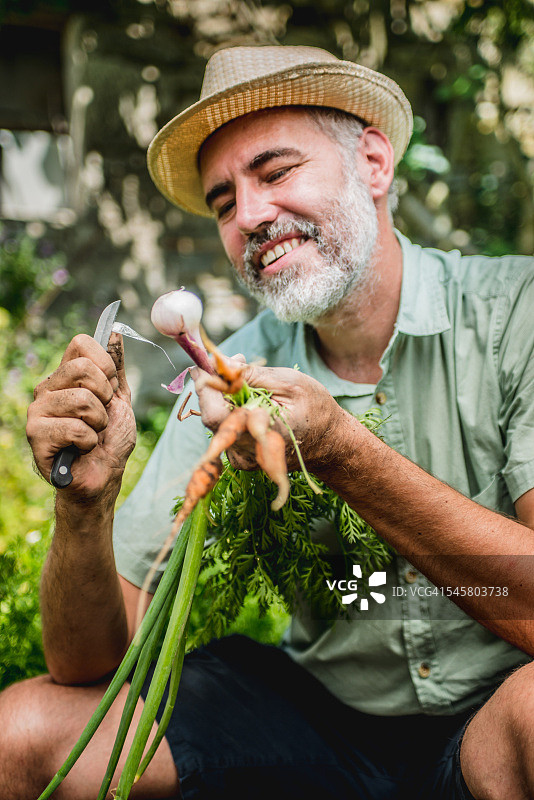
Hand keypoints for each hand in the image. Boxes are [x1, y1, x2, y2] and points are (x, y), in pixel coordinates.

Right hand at [27, 332, 135, 500]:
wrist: (103, 478)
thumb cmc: (110, 441)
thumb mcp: (120, 399)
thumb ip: (116, 368)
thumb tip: (114, 333)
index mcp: (66, 376)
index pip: (81, 343)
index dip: (105, 364)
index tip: (110, 389)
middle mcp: (48, 388)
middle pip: (83, 367)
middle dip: (105, 396)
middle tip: (100, 417)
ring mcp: (38, 410)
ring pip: (82, 400)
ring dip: (98, 423)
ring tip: (91, 435)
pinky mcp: (35, 435)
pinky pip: (74, 427)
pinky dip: (89, 442)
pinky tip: (80, 449)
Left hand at [192, 359, 342, 472]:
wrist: (330, 441)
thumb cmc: (315, 409)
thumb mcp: (289, 383)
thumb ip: (253, 375)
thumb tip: (222, 363)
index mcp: (260, 434)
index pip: (214, 414)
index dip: (204, 387)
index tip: (202, 364)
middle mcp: (246, 452)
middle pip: (211, 416)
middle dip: (215, 386)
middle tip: (229, 362)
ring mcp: (242, 458)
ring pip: (218, 422)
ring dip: (223, 396)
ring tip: (244, 377)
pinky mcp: (241, 457)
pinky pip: (226, 429)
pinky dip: (231, 409)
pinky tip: (247, 398)